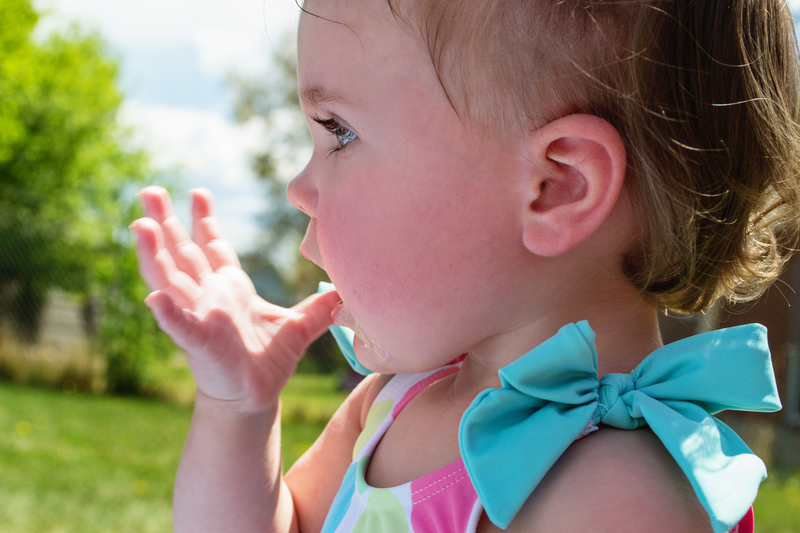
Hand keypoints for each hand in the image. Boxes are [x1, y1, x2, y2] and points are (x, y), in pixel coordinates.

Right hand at [131, 186, 339, 412]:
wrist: (255, 396)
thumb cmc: (268, 360)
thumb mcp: (299, 327)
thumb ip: (319, 307)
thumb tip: (348, 292)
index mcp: (229, 287)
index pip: (212, 246)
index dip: (204, 219)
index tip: (198, 192)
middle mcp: (208, 297)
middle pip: (182, 252)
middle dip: (166, 222)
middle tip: (151, 192)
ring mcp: (200, 318)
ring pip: (170, 281)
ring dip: (154, 254)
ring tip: (140, 226)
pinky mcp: (201, 345)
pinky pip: (182, 328)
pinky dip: (168, 315)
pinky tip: (154, 300)